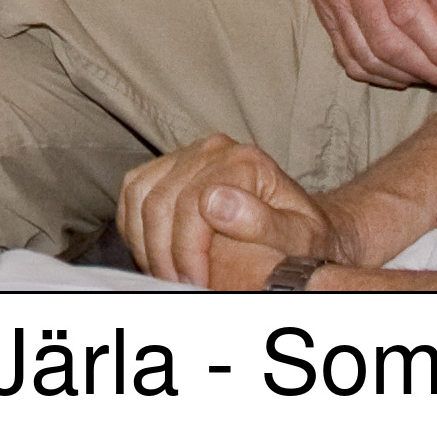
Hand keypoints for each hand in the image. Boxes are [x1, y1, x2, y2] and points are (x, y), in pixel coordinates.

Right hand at [119, 136, 338, 290]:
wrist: (299, 225)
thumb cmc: (302, 237)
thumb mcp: (300, 237)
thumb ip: (265, 223)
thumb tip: (216, 204)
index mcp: (245, 161)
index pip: (192, 204)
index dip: (187, 251)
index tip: (195, 284)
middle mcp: (213, 149)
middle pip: (161, 201)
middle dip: (163, 253)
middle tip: (178, 287)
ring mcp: (188, 154)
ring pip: (140, 194)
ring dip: (145, 241)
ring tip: (166, 274)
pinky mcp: (169, 165)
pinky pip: (133, 190)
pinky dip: (134, 225)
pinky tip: (155, 253)